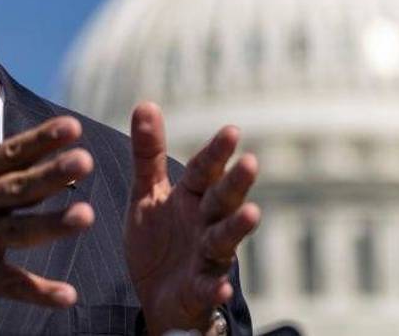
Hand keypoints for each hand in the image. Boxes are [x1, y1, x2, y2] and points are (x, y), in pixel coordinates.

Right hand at [0, 71, 94, 309]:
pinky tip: (67, 295)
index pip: (9, 154)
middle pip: (16, 188)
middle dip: (50, 175)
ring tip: (87, 217)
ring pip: (16, 232)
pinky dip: (37, 291)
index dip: (40, 140)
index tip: (72, 127)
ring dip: (51, 225)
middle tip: (85, 161)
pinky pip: (9, 285)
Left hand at [124, 102, 259, 335]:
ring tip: (253, 212)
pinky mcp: (201, 288)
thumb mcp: (147, 194)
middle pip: (222, 199)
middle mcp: (206, 222)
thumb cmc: (158, 239)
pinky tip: (221, 287)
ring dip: (238, 226)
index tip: (231, 131)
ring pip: (224, 238)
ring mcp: (207, 256)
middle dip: (236, 182)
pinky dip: (215, 287)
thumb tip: (145, 103)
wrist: (157, 295)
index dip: (216, 152)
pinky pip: (210, 287)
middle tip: (250, 161)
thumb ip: (147, 153)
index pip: (204, 170)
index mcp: (192, 197)